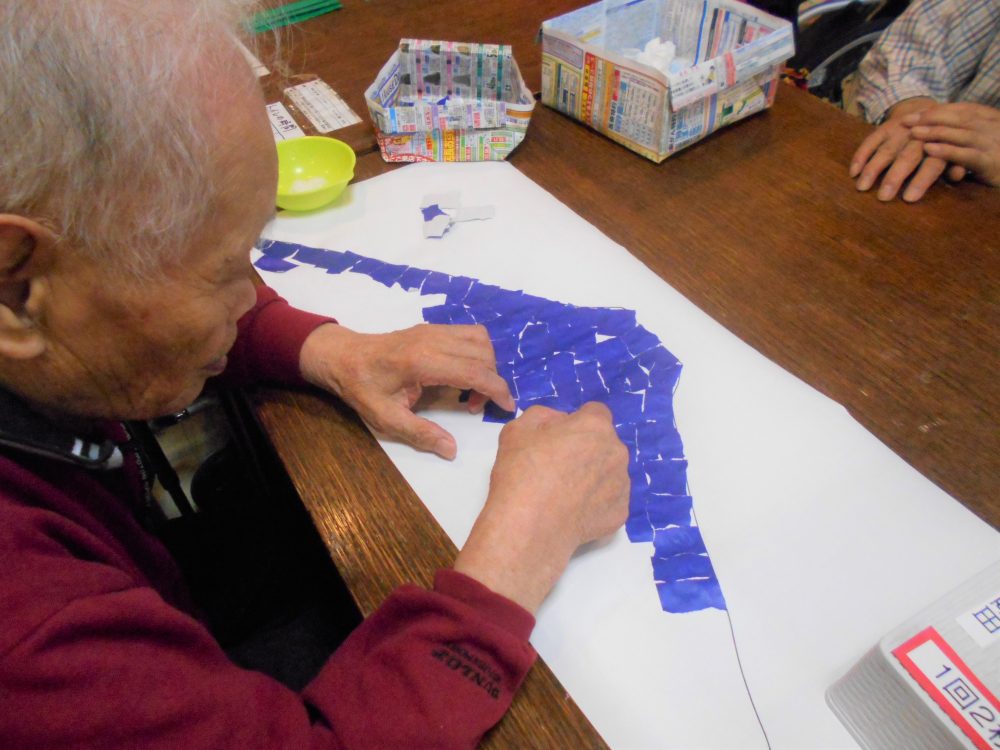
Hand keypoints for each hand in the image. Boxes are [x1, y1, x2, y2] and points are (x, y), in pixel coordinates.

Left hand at [299, 323, 514, 459]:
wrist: (343, 358)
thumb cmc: (362, 389)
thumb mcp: (386, 418)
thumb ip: (420, 434)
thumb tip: (451, 450)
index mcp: (421, 361)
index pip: (474, 370)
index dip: (497, 389)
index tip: (507, 407)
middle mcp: (432, 339)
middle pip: (483, 353)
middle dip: (491, 381)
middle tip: (473, 407)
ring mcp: (433, 330)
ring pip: (480, 338)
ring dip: (486, 364)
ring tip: (470, 389)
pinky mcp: (433, 328)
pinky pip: (469, 334)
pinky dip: (477, 353)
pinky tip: (462, 373)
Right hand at [454, 403, 629, 612]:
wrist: (530, 525)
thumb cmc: (522, 472)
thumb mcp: (518, 429)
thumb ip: (543, 416)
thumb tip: (559, 422)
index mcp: (595, 426)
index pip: (595, 413)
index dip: (576, 423)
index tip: (560, 438)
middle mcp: (617, 452)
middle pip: (604, 443)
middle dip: (587, 449)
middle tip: (559, 467)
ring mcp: (622, 484)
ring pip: (609, 472)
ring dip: (593, 476)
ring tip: (565, 493)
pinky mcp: (621, 513)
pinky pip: (609, 500)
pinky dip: (595, 503)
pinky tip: (572, 511)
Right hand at [849, 97, 959, 201]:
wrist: (927, 111)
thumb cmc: (941, 141)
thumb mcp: (953, 151)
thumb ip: (955, 165)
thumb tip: (958, 176)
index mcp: (940, 145)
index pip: (932, 163)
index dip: (921, 180)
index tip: (909, 198)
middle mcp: (920, 136)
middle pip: (907, 157)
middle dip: (895, 176)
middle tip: (883, 197)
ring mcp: (900, 131)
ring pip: (886, 150)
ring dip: (873, 169)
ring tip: (862, 187)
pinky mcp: (883, 128)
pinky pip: (870, 141)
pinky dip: (860, 156)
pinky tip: (853, 172)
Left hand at [904, 103, 999, 186]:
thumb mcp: (986, 144)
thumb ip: (968, 137)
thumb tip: (939, 136)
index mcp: (991, 120)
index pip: (960, 110)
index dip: (935, 111)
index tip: (910, 115)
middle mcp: (992, 127)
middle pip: (957, 119)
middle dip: (929, 118)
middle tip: (904, 122)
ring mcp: (993, 144)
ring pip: (960, 134)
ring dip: (934, 131)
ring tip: (912, 132)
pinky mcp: (991, 162)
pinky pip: (966, 154)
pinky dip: (947, 150)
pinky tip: (930, 150)